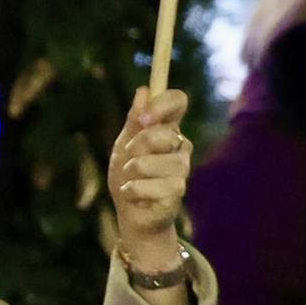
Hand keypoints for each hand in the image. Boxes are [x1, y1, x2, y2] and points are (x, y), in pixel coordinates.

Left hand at [111, 86, 192, 263]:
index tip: (144, 118)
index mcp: (168, 128)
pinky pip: (152, 186)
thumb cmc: (128, 176)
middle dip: (137, 146)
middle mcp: (180, 146)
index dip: (163, 104)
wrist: (131, 213)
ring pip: (155, 163)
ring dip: (133, 172)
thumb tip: (144, 90)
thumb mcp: (124, 144)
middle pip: (164, 133)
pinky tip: (133, 195)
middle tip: (128, 158)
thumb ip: (134, 120)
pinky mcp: (178, 192)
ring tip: (129, 180)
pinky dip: (134, 191)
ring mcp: (181, 170)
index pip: (178, 101)